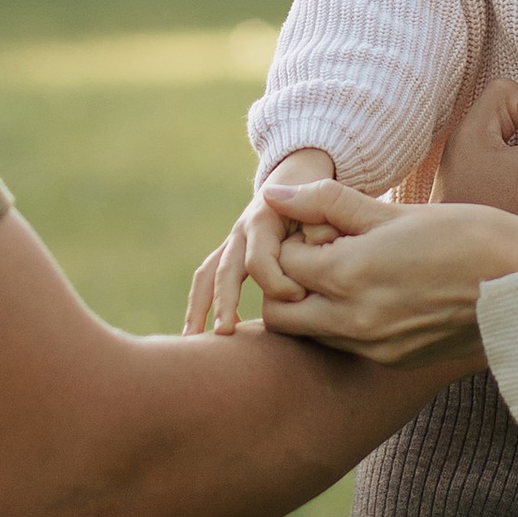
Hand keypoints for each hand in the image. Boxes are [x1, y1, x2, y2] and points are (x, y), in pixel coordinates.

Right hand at [186, 148, 337, 334]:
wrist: (296, 178)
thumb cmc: (318, 200)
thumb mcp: (324, 206)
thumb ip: (322, 226)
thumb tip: (315, 244)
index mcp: (264, 219)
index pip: (259, 259)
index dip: (277, 283)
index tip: (299, 297)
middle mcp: (242, 231)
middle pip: (224, 268)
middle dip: (223, 301)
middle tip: (225, 332)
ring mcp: (233, 242)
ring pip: (207, 274)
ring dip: (198, 307)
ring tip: (193, 338)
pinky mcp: (231, 253)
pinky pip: (209, 279)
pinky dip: (204, 304)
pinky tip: (209, 333)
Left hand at [257, 182, 517, 363]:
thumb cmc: (468, 235)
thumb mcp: (395, 212)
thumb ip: (329, 204)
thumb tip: (274, 194)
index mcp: (351, 276)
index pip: (285, 262)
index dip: (297, 237)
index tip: (324, 223)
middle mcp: (355, 321)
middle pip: (280, 312)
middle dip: (287, 282)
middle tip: (321, 253)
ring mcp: (375, 349)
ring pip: (309, 334)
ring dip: (314, 305)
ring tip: (351, 271)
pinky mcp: (395, 361)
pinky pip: (347, 347)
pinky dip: (344, 322)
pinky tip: (379, 293)